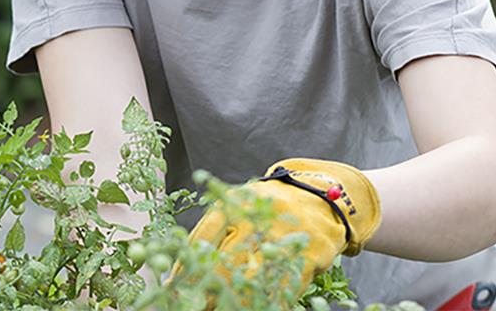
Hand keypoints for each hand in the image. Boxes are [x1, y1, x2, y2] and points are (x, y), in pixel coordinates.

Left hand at [184, 158, 380, 290]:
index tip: (172, 287)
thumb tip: (185, 261)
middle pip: (224, 263)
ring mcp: (281, 238)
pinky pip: (281, 289)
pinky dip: (267, 304)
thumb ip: (219, 228)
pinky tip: (258, 309)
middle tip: (191, 306)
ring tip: (217, 310)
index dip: (186, 265)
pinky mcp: (306, 257)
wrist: (323, 195)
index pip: (204, 234)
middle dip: (204, 291)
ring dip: (232, 303)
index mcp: (237, 202)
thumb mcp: (243, 203)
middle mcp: (257, 218)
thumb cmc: (272, 205)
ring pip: (250, 280)